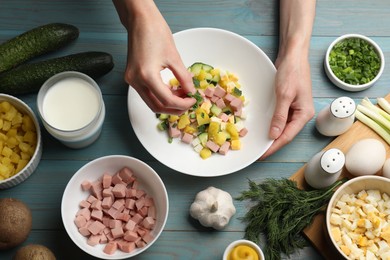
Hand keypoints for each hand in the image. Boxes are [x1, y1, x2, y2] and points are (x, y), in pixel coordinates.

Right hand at [115, 0, 195, 114]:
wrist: (140, 21)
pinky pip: (147, 93)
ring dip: (168, 103)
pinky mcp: (132, 77)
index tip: (193, 99)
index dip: (183, 104)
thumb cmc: (156, 33)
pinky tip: (172, 90)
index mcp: (147, 76)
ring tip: (182, 96)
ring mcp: (132, 80)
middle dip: (175, 108)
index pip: (167, 100)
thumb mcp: (174, 57)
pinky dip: (160, 95)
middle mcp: (135, 81)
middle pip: (157, 107)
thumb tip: (191, 91)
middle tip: (189, 103)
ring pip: (151, 102)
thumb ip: (184, 78)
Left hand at [260, 54, 314, 158]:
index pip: (287, 136)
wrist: (293, 55)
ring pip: (282, 127)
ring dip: (271, 135)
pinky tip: (264, 129)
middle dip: (272, 143)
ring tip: (259, 144)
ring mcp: (295, 109)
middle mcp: (301, 114)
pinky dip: (272, 124)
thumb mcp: (284, 95)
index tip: (262, 155)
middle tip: (258, 153)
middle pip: (285, 134)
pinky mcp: (288, 103)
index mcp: (304, 114)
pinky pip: (280, 118)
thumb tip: (274, 135)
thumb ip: (279, 116)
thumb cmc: (291, 72)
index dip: (273, 147)